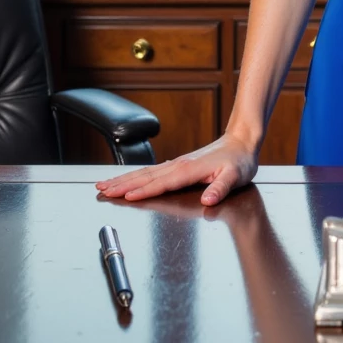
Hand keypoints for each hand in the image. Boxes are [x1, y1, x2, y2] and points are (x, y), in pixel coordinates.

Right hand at [95, 134, 257, 207]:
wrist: (241, 142)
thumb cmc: (239, 161)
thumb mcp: (235, 176)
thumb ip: (221, 188)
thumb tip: (209, 199)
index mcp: (188, 170)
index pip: (161, 183)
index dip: (143, 191)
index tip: (124, 197)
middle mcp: (178, 165)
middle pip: (144, 177)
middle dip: (122, 185)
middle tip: (101, 190)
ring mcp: (176, 164)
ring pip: (144, 173)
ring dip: (123, 180)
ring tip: (104, 185)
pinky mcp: (177, 165)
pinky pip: (150, 172)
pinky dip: (135, 176)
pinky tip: (127, 180)